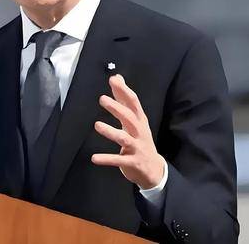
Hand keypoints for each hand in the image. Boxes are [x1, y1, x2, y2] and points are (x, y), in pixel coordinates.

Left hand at [91, 75, 164, 189]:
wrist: (154, 170)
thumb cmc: (140, 140)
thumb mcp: (135, 120)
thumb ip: (124, 100)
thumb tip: (117, 78)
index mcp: (139, 121)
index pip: (134, 103)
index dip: (124, 91)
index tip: (113, 80)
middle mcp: (139, 132)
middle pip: (129, 118)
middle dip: (117, 108)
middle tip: (102, 99)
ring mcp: (137, 148)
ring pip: (124, 138)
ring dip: (111, 132)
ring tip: (97, 125)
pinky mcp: (132, 162)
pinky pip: (118, 160)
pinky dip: (107, 159)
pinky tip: (94, 158)